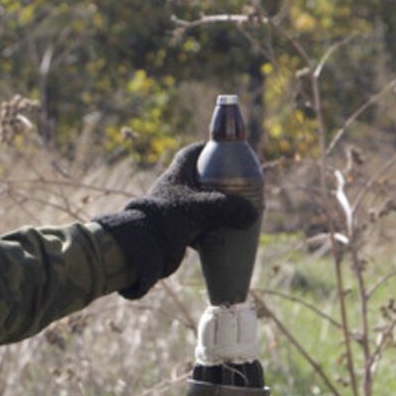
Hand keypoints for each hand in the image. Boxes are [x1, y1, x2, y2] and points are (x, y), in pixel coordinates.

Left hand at [96, 142, 258, 298]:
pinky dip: (209, 231)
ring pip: (200, 205)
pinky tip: (222, 238)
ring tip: (236, 216)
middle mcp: (172, 189)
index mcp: (176, 174)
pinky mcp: (173, 229)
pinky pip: (196, 226)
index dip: (208, 149)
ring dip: (216, 211)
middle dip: (220, 185)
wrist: (142, 246)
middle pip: (200, 180)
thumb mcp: (202, 209)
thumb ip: (229, 207)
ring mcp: (172, 209)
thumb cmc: (169, 219)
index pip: (191, 153)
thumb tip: (253, 213)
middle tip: (240, 190)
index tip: (226, 151)